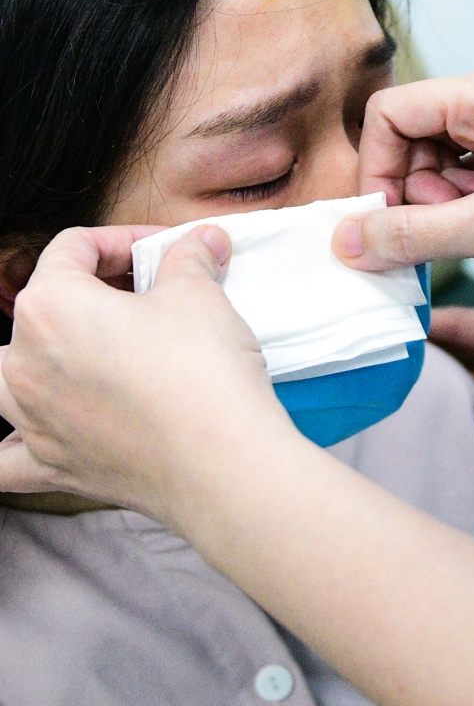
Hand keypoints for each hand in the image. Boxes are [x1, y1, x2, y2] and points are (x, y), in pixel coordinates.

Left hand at [0, 225, 287, 517]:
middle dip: (89, 293)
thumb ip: (189, 260)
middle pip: (40, 307)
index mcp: (49, 307)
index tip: (160, 250)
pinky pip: (7, 462)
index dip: (122, 240)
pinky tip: (33, 434)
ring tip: (74, 355)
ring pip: (1, 381)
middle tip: (144, 296)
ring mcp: (34, 419)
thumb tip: (200, 243)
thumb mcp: (199, 294)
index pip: (72, 249)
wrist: (220, 464)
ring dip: (31, 361)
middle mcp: (26, 364)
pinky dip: (11, 447)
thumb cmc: (202, 376)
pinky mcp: (55, 465)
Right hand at [343, 67, 473, 286]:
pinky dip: (465, 212)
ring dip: (440, 206)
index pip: (391, 112)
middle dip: (412, 192)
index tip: (385, 223)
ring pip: (436, 163)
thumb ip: (413, 234)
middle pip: (410, 137)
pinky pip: (468, 180)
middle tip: (443, 232)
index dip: (376, 169)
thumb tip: (345, 243)